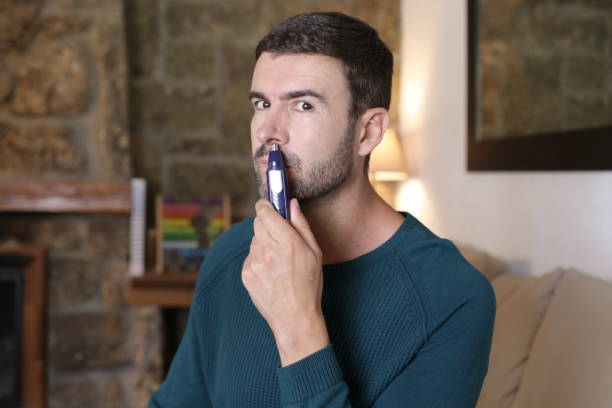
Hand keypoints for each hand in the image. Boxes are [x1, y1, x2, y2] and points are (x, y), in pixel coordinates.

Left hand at [242, 198, 329, 365]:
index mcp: (287, 243)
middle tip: (280, 236)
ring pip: (254, 240)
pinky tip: (271, 273)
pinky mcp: (246, 274)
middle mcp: (268, 251)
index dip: (266, 205)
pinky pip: (250, 256)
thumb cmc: (309, 284)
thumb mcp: (315, 253)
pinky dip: (259, 259)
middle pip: (258, 223)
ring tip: (278, 262)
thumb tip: (292, 203)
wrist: (294, 317)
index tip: (269, 204)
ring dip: (264, 244)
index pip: (265, 212)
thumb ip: (301, 224)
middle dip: (267, 224)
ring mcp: (254, 263)